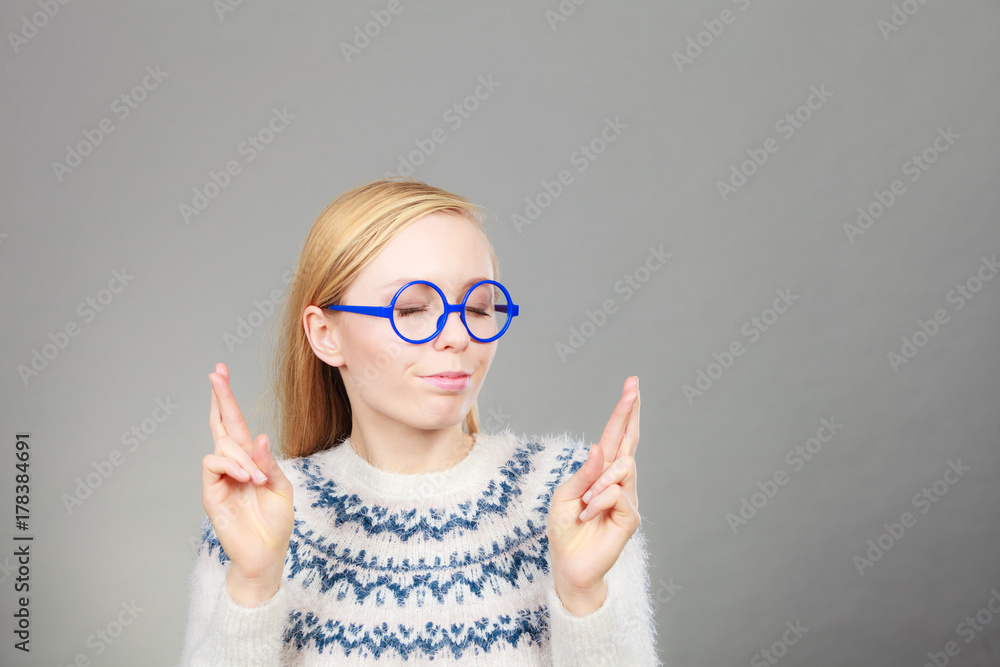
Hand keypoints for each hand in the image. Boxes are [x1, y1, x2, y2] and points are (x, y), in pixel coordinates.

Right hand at [201, 363, 293, 603]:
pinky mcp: (211, 492)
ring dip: (242, 456)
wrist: (266, 554)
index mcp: (249, 459)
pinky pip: (213, 463)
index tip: (220, 372)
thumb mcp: (281, 487)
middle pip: (220, 423)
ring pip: (222, 445)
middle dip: (220, 396)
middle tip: (216, 372)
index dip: (226, 398)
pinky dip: (231, 465)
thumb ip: (268, 462)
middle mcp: (231, 464)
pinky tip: (246, 477)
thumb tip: (257, 436)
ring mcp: (218, 477)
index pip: (234, 423)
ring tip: (257, 478)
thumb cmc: (275, 522)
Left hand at [547, 376, 640, 614]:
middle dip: (629, 413)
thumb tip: (599, 448)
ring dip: (598, 483)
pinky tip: (589, 516)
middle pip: (629, 441)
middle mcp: (617, 481)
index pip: (614, 437)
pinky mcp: (631, 516)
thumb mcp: (565, 496)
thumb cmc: (565, 529)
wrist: (569, 564)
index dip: (624, 412)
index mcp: (599, 472)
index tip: (632, 386)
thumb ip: (583, 473)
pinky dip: (598, 503)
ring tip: (585, 505)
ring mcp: (627, 497)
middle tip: (633, 387)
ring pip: (622, 469)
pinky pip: (617, 495)